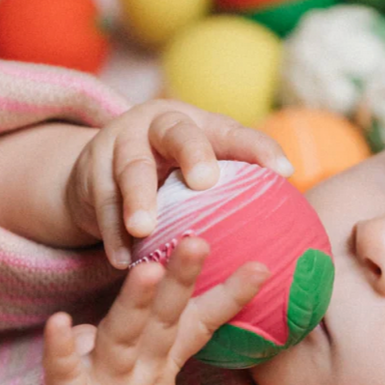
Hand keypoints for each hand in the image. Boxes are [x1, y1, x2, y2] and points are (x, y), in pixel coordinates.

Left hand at [34, 236, 268, 384]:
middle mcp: (138, 373)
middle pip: (163, 322)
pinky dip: (61, 349)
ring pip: (122, 340)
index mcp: (157, 363)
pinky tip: (59, 321)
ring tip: (148, 273)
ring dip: (136, 306)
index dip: (228, 296)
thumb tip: (146, 291)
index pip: (197, 323)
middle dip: (180, 281)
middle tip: (197, 241)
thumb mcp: (142, 375)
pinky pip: (64, 375)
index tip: (262, 267)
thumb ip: (146, 333)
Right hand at [63, 99, 293, 270]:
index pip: (235, 133)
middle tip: (205, 181)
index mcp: (200, 125)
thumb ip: (237, 194)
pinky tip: (121, 260)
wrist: (99, 172)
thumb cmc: (171, 180)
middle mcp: (160, 126)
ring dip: (138, 199)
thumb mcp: (202, 175)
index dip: (259, 149)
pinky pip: (101, 204)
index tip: (283, 173)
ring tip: (145, 230)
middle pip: (179, 132)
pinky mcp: (90, 173)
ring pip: (130, 168)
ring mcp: (120, 145)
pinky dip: (111, 233)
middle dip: (192, 153)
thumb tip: (295, 241)